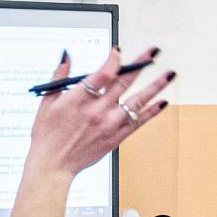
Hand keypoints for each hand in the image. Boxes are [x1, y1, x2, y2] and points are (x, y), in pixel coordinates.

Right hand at [28, 48, 173, 179]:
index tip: (119, 51)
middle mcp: (97, 110)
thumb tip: (66, 56)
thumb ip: (60, 76)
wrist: (53, 164)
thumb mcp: (47, 102)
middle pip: (124, 82)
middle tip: (153, 53)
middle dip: (140, 64)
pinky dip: (151, 112)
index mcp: (79, 99)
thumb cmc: (48, 135)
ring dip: (155, 86)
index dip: (114, 59)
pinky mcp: (115, 138)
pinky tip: (163, 102)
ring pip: (137, 101)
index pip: (103, 73)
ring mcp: (109, 125)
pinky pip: (138, 122)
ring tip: (169, 75)